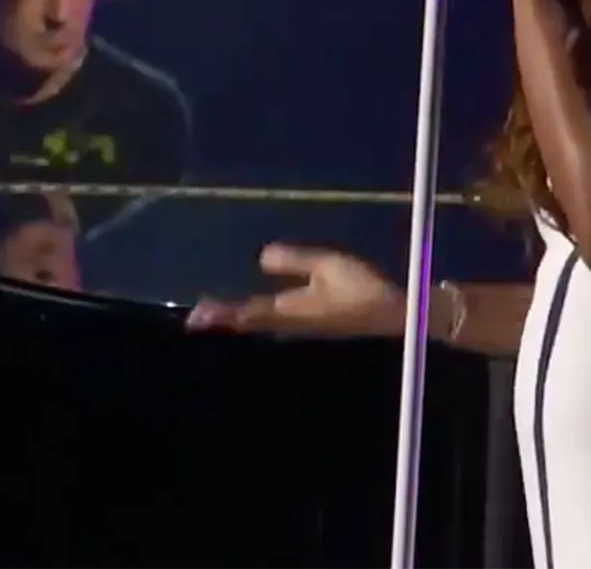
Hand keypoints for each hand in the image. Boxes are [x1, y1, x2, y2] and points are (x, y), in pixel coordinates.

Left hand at [185, 245, 403, 337]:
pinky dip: (256, 321)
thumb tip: (260, 258)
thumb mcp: (328, 266)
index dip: (220, 314)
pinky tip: (254, 317)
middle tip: (196, 319)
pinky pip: (273, 326)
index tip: (196, 316)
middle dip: (223, 320)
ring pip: (260, 327)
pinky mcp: (311, 332)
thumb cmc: (361, 292)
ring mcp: (300, 332)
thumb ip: (294, 261)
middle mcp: (288, 326)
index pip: (245, 312)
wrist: (394, 322)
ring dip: (238, 321)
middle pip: (248, 324)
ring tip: (216, 316)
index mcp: (288, 311)